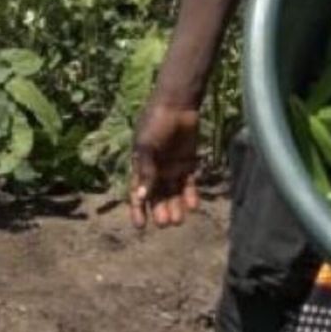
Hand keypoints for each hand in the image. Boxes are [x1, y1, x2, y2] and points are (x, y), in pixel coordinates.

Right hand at [129, 103, 200, 228]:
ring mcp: (172, 167)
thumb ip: (146, 171)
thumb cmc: (156, 123)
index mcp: (140, 166)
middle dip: (160, 211)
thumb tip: (142, 196)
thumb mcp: (147, 147)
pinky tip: (193, 206)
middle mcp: (156, 170)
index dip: (137, 210)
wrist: (177, 105)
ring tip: (179, 220)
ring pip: (173, 193)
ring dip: (175, 207)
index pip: (137, 193)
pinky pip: (188, 184)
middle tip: (165, 223)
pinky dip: (190, 195)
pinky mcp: (188, 163)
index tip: (139, 226)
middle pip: (157, 196)